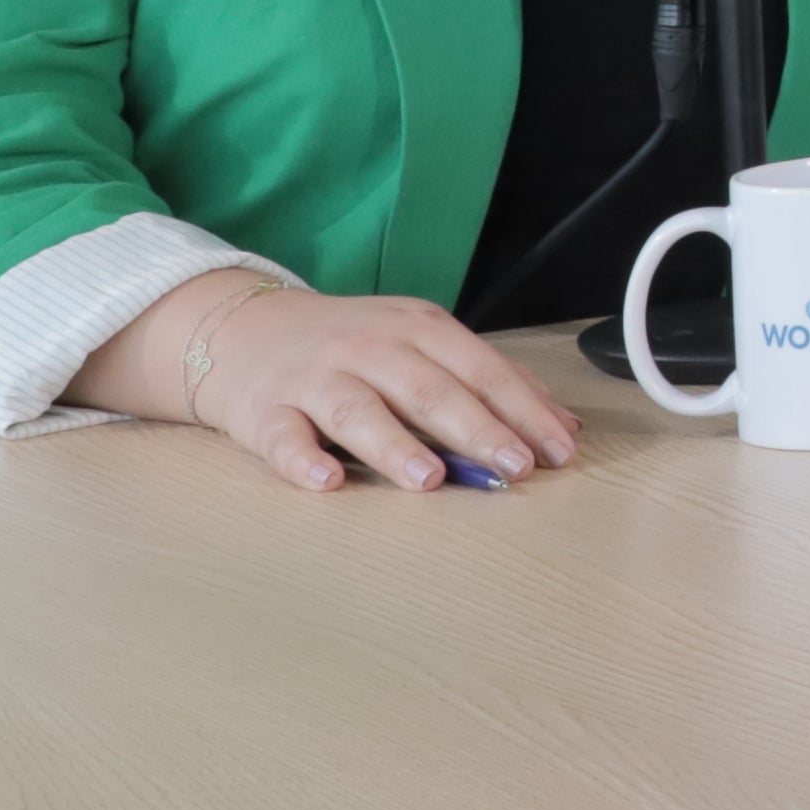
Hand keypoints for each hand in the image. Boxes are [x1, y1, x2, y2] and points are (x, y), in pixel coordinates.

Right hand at [163, 281, 584, 494]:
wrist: (247, 330)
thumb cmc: (354, 346)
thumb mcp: (423, 345)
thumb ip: (489, 380)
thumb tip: (563, 425)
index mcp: (416, 328)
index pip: (479, 369)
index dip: (521, 410)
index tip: (557, 450)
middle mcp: (368, 347)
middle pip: (427, 389)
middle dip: (476, 429)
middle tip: (514, 467)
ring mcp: (314, 379)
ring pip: (357, 411)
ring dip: (394, 445)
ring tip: (429, 478)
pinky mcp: (267, 412)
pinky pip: (285, 438)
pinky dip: (303, 460)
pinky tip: (327, 481)